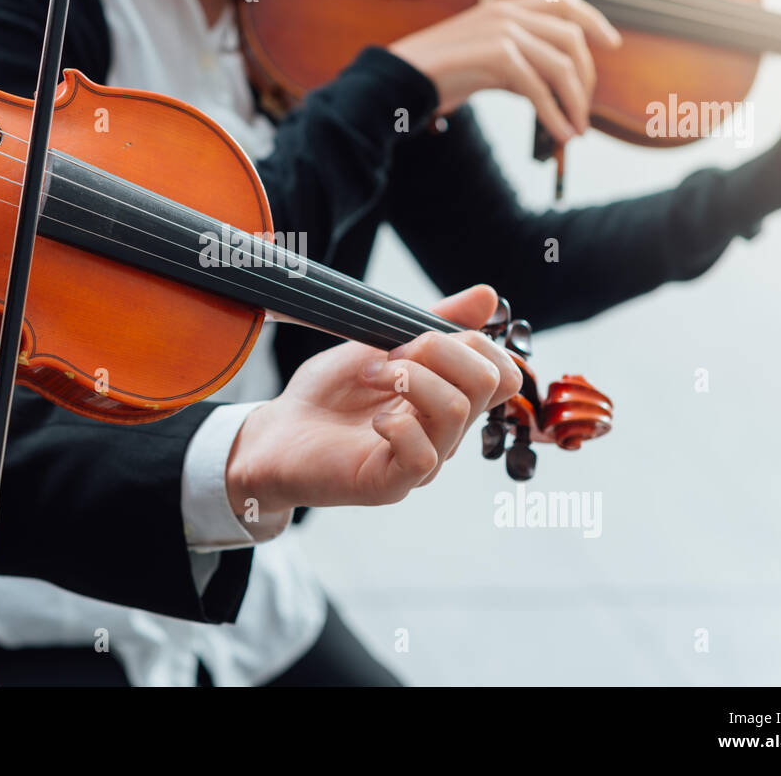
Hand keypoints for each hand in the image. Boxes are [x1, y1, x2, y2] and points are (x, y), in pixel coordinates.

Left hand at [226, 285, 522, 521]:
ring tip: (371, 377)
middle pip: (488, 382)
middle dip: (438, 350)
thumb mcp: (381, 342)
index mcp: (450, 399)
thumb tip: (489, 296)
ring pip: (456, 409)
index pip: (503, 372)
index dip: (471, 343)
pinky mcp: (393, 484)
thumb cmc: (330, 393)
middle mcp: (447, 433)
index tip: (414, 338)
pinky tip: (372, 421)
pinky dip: (397, 424)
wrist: (278, 431)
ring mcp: (424, 462)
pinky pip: (424, 455)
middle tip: (390, 354)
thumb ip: (434, 322)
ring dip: (408, 378)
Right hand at [389, 0, 621, 140]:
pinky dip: (555, 114)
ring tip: (576, 130)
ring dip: (575, 102)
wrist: (400, 80)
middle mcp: (507, 13)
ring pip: (560, 65)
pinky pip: (539, 88)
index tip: (612, 44)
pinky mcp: (496, 55)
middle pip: (570, 39)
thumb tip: (552, 90)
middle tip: (584, 112)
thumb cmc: (440, 76)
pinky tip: (560, 133)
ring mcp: (502, 31)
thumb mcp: (485, 62)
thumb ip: (518, 65)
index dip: (593, 19)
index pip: (563, 0)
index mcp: (505, 8)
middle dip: (586, 78)